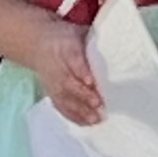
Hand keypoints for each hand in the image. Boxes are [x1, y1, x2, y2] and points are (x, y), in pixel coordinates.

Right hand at [26, 11, 103, 125]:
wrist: (37, 44)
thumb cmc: (65, 38)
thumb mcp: (78, 32)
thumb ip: (95, 40)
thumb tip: (120, 44)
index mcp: (66, 48)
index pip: (73, 60)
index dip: (81, 71)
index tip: (90, 81)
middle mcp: (58, 67)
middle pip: (69, 83)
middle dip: (83, 96)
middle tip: (99, 105)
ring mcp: (53, 83)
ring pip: (65, 98)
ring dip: (80, 110)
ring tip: (95, 119)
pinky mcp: (52, 93)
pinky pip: (62, 107)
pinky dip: (74, 116)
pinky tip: (87, 123)